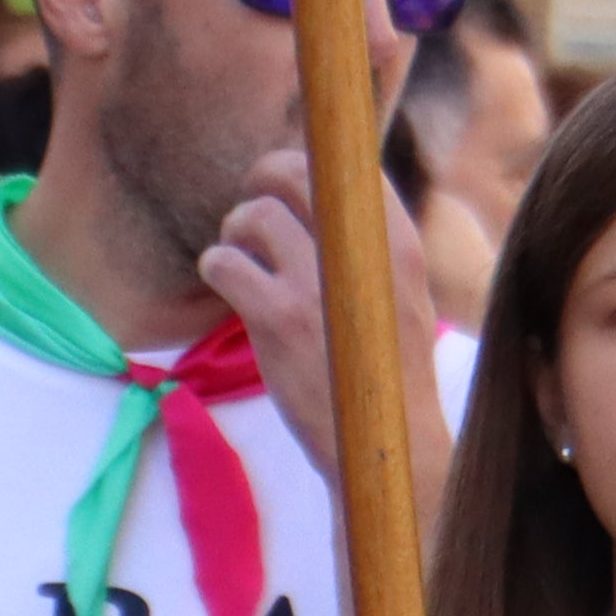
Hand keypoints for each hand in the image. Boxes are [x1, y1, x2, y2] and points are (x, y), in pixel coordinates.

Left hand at [205, 143, 449, 495]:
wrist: (388, 449)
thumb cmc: (386, 377)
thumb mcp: (400, 300)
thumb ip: (368, 254)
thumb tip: (317, 206)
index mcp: (399, 246)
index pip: (351, 170)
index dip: (310, 166)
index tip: (291, 186)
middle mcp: (361, 255)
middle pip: (297, 172)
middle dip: (263, 179)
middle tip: (252, 212)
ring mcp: (318, 285)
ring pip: (255, 214)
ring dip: (234, 231)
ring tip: (240, 259)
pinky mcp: (278, 319)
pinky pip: (223, 262)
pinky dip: (215, 266)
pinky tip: (227, 289)